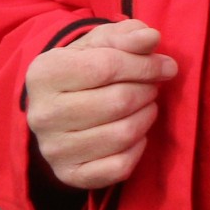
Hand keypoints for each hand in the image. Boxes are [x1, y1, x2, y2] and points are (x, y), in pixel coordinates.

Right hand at [24, 20, 178, 189]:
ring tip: (144, 106)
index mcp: (44, 73)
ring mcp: (53, 149)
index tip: (167, 66)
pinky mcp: (68, 174)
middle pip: (118, 101)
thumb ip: (127, 36)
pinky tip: (135, 134)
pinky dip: (137, 149)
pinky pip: (119, 166)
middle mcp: (42, 114)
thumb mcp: (102, 43)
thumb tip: (150, 38)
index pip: (107, 66)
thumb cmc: (86, 67)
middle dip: (147, 91)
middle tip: (151, 87)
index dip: (146, 65)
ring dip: (146, 117)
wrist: (59, 106)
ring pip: (122, 134)